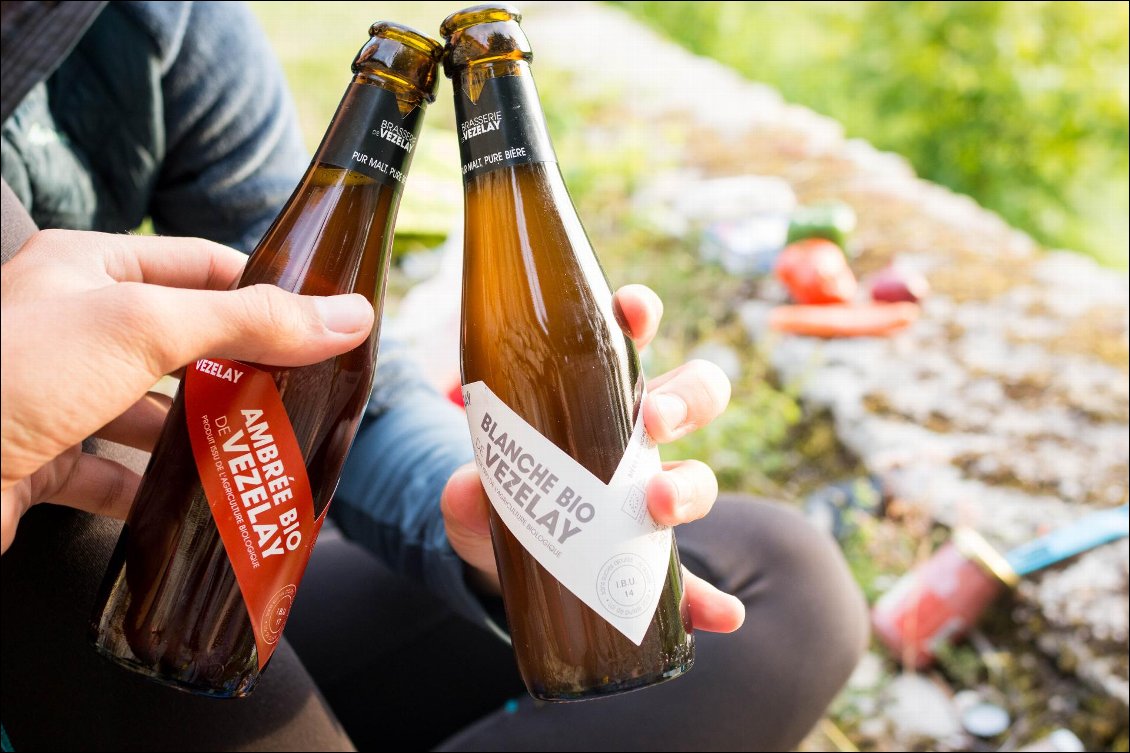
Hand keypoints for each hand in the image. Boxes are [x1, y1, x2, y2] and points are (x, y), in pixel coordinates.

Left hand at [1, 229, 374, 553]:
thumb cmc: (11, 373)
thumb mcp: (144, 328)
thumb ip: (249, 320)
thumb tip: (346, 318)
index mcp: (86, 270)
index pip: (198, 265)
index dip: (261, 288)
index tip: (318, 319)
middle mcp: (68, 327)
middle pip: (181, 342)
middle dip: (240, 370)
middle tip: (300, 394)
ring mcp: (54, 395)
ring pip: (150, 411)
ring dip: (200, 435)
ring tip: (259, 451)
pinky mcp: (40, 459)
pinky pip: (112, 473)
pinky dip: (152, 491)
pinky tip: (190, 504)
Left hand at [441, 284, 743, 632]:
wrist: (503, 559)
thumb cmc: (502, 497)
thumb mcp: (475, 487)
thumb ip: (470, 487)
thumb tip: (470, 489)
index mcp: (596, 398)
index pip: (630, 341)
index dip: (640, 316)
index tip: (633, 311)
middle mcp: (636, 440)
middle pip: (692, 398)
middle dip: (684, 400)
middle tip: (653, 422)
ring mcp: (649, 499)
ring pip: (698, 478)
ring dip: (691, 489)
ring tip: (659, 509)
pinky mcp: (648, 562)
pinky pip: (691, 579)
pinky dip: (709, 597)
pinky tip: (720, 615)